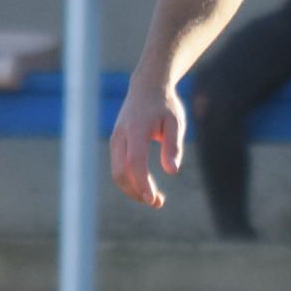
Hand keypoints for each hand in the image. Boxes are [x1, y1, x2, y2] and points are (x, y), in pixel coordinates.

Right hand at [110, 77, 187, 207]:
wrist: (147, 87)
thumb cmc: (165, 105)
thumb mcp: (176, 122)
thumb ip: (173, 146)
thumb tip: (172, 171)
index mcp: (136, 129)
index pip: (135, 162)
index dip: (142, 183)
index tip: (153, 200)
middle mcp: (120, 135)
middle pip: (121, 172)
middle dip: (137, 192)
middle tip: (158, 203)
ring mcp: (115, 140)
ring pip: (118, 173)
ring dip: (133, 190)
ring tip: (155, 199)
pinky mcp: (116, 144)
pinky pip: (119, 168)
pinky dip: (130, 181)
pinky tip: (146, 187)